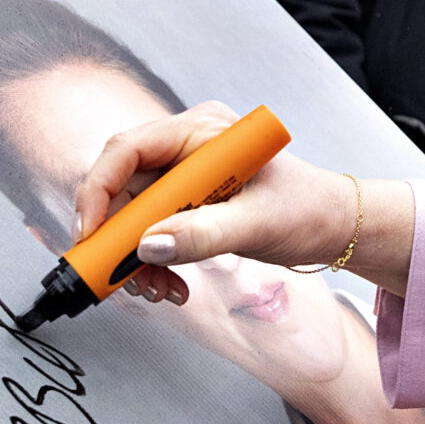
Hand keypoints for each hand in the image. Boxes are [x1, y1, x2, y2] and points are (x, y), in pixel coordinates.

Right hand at [74, 103, 415, 298]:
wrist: (333, 226)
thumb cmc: (308, 210)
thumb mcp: (258, 224)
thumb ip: (203, 235)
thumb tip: (147, 245)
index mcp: (202, 131)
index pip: (127, 149)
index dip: (99, 191)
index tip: (91, 236)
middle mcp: (186, 148)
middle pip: (121, 187)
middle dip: (118, 239)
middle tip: (124, 280)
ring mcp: (184, 175)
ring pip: (131, 217)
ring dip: (134, 259)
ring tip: (159, 292)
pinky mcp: (186, 203)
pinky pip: (149, 232)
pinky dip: (152, 263)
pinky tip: (172, 287)